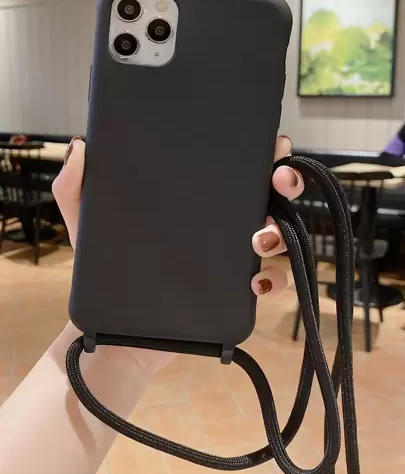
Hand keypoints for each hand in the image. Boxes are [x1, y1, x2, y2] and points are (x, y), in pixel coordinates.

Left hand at [52, 135, 303, 373]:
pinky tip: (255, 282)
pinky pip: (271, 282)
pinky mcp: (236, 292)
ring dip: (280, 233)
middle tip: (279, 181)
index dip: (262, 153)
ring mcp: (232, 257)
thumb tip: (81, 145)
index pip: (236, 167)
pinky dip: (273, 280)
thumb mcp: (87, 222)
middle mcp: (222, 223)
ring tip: (259, 238)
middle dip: (286, 182)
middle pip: (269, 195)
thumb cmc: (108, 268)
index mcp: (197, 198)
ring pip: (278, 236)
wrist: (116, 328)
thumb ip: (76, 185)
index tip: (272, 145)